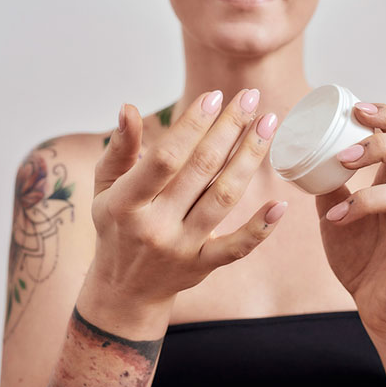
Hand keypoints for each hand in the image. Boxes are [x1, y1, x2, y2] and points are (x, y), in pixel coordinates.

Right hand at [84, 89, 285, 318]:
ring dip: (249, 158)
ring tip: (268, 125)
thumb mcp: (105, 188)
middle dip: (230, 129)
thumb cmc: (116, 228)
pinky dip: (260, 228)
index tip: (215, 97)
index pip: (165, 157)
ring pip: (223, 198)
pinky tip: (280, 204)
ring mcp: (181, 247)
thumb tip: (129, 108)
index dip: (192, 125)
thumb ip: (120, 149)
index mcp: (126, 203)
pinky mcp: (203, 265)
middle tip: (251, 97)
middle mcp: (154, 226)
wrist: (124, 290)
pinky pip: (237, 248)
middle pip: (201, 170)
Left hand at [315, 103, 385, 336]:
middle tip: (345, 154)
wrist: (372, 304)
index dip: (385, 116)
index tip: (355, 109)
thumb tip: (308, 158)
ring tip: (338, 213)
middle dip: (383, 142)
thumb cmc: (359, 256)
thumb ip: (328, 188)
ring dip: (373, 196)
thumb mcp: (333, 216)